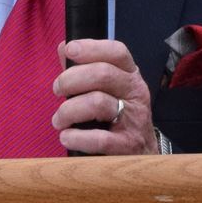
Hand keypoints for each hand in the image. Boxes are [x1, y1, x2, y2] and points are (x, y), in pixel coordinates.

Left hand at [53, 38, 155, 154]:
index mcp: (130, 76)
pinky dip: (77, 137)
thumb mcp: (108, 90)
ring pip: (98, 102)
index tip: (70, 50)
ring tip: (58, 120)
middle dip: (71, 79)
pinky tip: (66, 137)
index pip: (117, 52)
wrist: (144, 155)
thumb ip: (84, 69)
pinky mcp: (127, 145)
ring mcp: (133, 119)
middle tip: (57, 90)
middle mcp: (135, 93)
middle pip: (103, 74)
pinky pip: (100, 138)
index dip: (92, 47)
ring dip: (69, 110)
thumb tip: (63, 47)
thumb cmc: (119, 117)